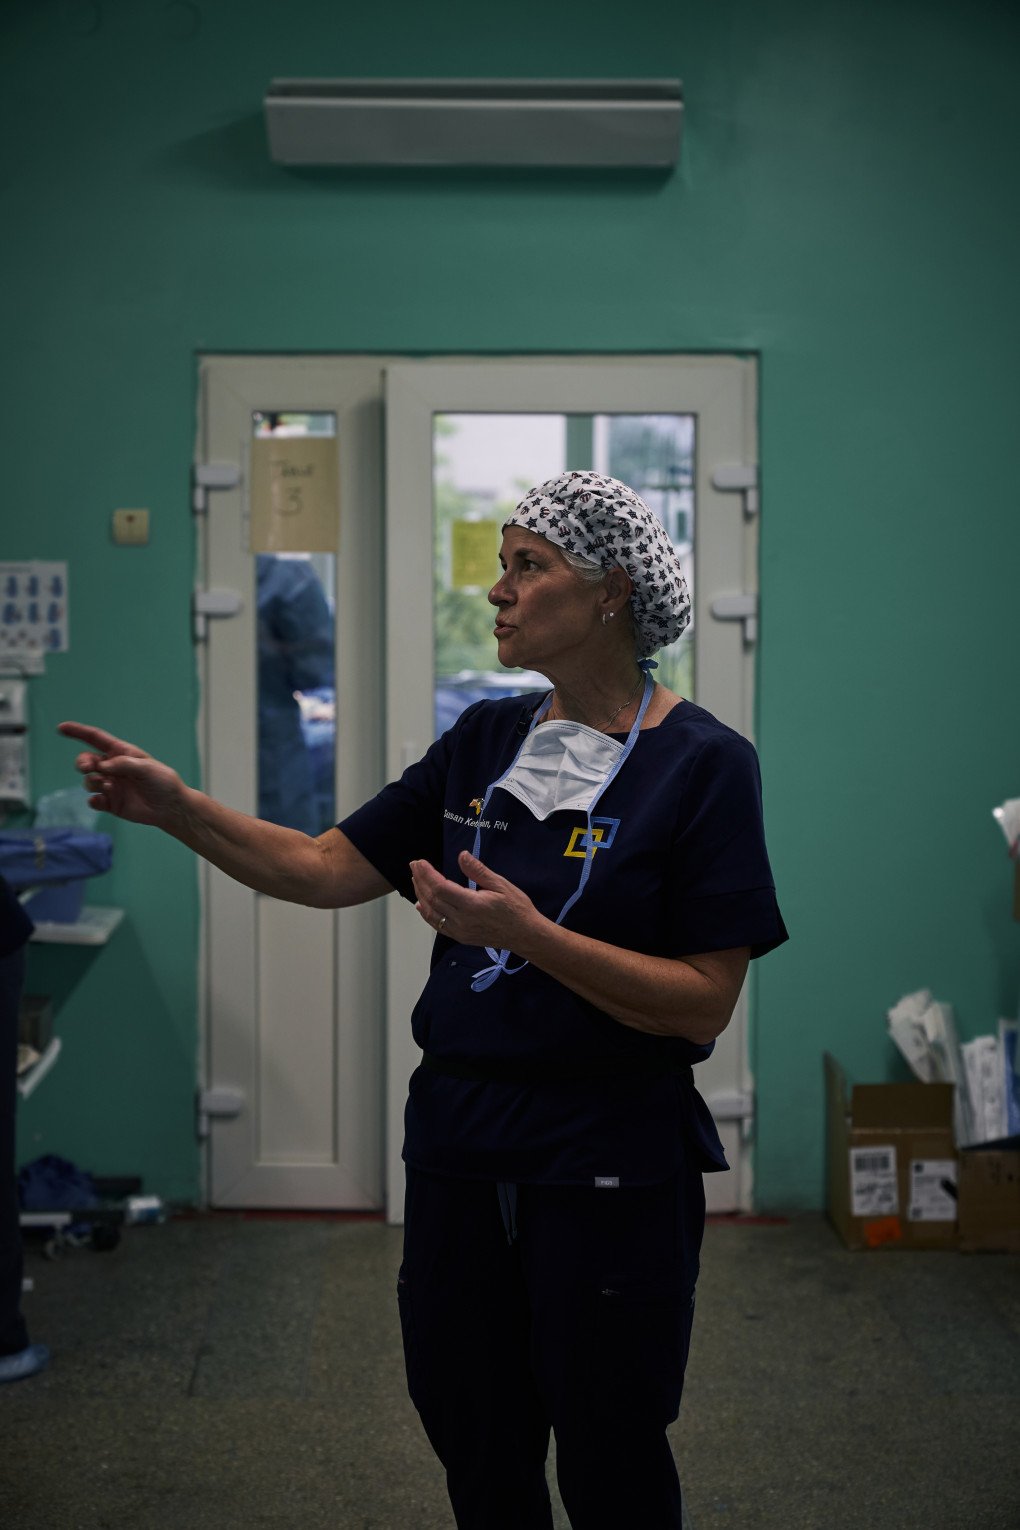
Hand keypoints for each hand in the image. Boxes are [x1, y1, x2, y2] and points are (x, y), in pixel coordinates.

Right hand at [57, 721, 186, 828]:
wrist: (170, 807)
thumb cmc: (162, 782)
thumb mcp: (146, 767)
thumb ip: (123, 764)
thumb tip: (102, 766)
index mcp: (121, 753)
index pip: (95, 739)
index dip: (78, 732)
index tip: (61, 728)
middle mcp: (113, 768)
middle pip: (87, 761)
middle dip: (83, 762)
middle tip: (88, 767)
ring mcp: (110, 786)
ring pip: (88, 781)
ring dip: (94, 782)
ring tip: (109, 786)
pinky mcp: (111, 803)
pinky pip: (94, 800)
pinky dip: (94, 800)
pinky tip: (101, 800)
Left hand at [410, 850, 540, 951]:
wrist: (525, 935)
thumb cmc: (516, 908)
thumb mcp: (501, 885)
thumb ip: (478, 871)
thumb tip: (462, 855)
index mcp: (472, 905)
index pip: (440, 888)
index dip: (427, 874)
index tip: (420, 862)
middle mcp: (462, 920)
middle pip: (432, 899)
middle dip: (420, 881)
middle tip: (414, 865)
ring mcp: (459, 931)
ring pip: (432, 913)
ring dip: (420, 895)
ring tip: (415, 879)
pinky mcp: (460, 937)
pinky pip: (437, 925)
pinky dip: (426, 914)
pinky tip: (420, 905)